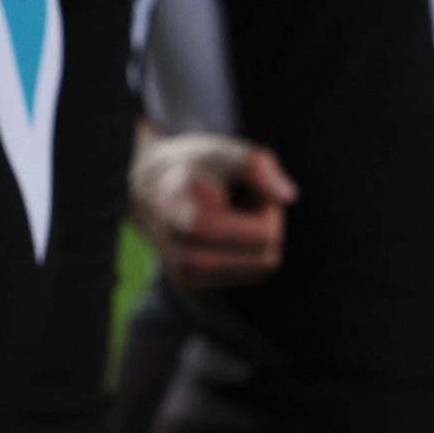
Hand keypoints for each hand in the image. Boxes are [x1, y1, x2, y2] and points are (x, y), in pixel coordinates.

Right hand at [130, 133, 298, 290]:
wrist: (145, 184)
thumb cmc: (191, 165)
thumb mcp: (223, 150)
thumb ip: (257, 165)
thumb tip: (287, 196)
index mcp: (192, 221)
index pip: (264, 235)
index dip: (267, 205)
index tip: (247, 187)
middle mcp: (185, 258)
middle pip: (267, 258)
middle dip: (264, 224)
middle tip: (239, 200)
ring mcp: (186, 275)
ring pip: (260, 269)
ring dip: (255, 239)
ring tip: (229, 214)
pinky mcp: (189, 282)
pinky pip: (245, 275)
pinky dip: (243, 251)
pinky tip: (221, 230)